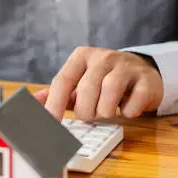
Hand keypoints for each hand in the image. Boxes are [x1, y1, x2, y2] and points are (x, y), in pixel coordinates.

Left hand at [34, 46, 162, 120]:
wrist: (141, 73)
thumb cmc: (101, 81)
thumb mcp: (77, 83)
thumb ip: (55, 92)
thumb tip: (31, 103)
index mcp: (81, 57)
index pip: (63, 80)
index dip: (55, 103)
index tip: (51, 121)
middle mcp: (103, 57)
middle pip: (87, 89)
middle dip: (86, 110)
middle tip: (89, 114)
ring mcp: (127, 66)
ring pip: (109, 91)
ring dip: (104, 111)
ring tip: (105, 112)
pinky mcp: (147, 79)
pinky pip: (134, 100)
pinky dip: (128, 111)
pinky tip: (126, 109)